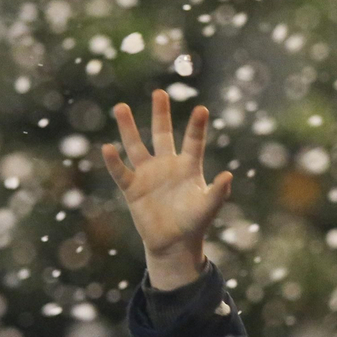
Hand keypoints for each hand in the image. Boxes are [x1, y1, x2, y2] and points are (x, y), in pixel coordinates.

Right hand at [101, 90, 233, 290]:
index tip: (201, 109)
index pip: (193, 142)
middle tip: (159, 92)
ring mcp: (148, 175)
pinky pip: (121, 172)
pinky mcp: (133, 189)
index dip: (196, 127)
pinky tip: (108, 147)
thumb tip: (228, 175)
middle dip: (161, 114)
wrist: (174, 244)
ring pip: (136, 146)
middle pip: (162, 134)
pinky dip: (114, 161)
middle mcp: (167, 165)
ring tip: (121, 107)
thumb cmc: (195, 224)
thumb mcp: (208, 208)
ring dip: (129, 128)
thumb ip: (217, 192)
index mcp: (188, 167)